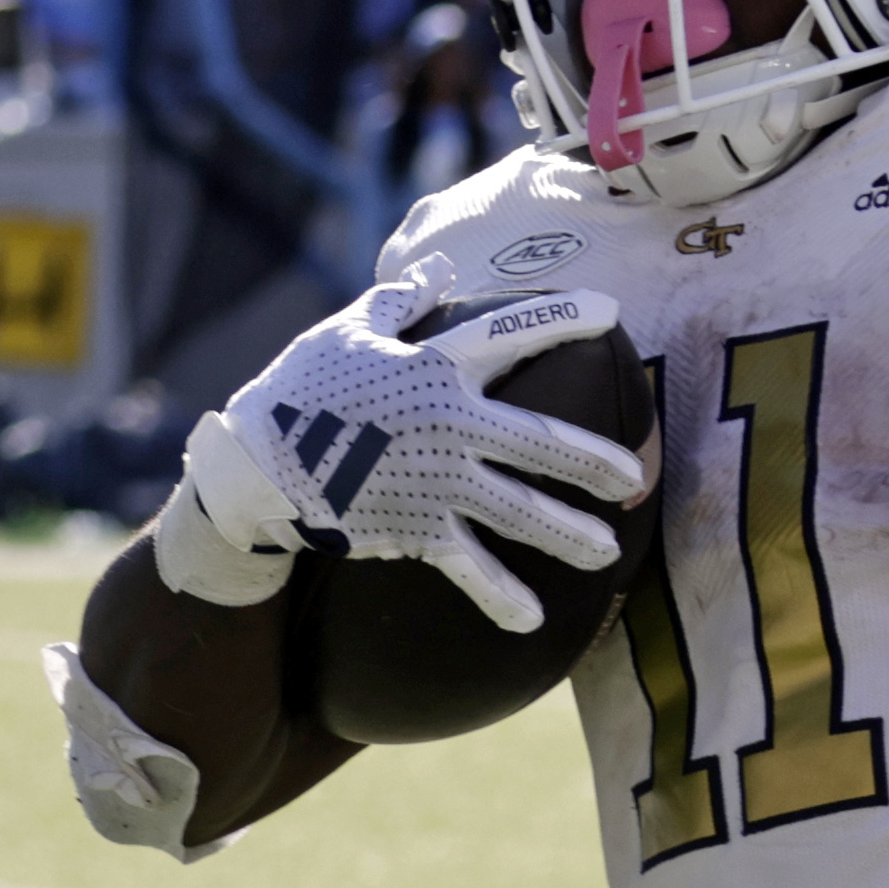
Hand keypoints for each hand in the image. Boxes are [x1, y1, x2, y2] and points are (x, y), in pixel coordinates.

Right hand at [164, 279, 649, 625]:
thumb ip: (399, 301)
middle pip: (539, 444)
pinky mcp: (416, 528)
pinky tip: (534, 621)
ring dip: (568, 534)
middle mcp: (448, 426)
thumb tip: (435, 266)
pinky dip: (499, 596)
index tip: (614, 313)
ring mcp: (436, 481)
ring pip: (519, 512)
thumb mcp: (346, 332)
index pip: (510, 333)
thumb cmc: (301, 389)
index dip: (562, 318)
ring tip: (607, 553)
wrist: (252, 464)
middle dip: (594, 461)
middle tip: (636, 478)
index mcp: (433, 368)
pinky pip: (469, 568)